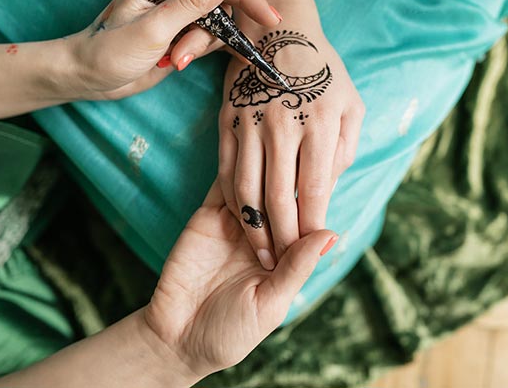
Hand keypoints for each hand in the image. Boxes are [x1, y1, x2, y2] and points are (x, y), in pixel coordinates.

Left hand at [67, 0, 279, 100]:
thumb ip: (191, 3)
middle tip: (184, 55)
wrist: (87, 78)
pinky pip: (208, 40)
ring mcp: (178, 14)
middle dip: (210, 34)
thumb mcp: (154, 28)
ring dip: (201, 47)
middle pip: (220, 5)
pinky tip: (183, 63)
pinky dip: (203, 53)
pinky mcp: (180, 35)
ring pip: (216, 26)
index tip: (269, 18)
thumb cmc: (109, 50)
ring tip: (174, 60)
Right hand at [144, 181, 337, 379]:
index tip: (326, 181)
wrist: (176, 339)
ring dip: (264, 175)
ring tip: (273, 168)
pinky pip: (223, 185)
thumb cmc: (230, 333)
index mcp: (286, 256)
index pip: (306, 219)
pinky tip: (244, 172)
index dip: (316, 201)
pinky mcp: (207, 215)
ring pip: (255, 183)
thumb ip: (297, 267)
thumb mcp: (270, 304)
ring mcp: (235, 222)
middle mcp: (264, 234)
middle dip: (292, 182)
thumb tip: (331, 233)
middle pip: (283, 195)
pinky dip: (235, 174)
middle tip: (299, 167)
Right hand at [217, 16, 363, 268]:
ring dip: (253, 226)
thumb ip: (344, 151)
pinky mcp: (227, 119)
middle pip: (279, 196)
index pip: (315, 188)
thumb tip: (328, 191)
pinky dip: (232, 199)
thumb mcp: (351, 106)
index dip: (312, 224)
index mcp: (320, 122)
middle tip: (282, 262)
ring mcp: (250, 121)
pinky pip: (226, 169)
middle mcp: (284, 123)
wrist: (278, 28)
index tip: (311, 248)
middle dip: (282, 236)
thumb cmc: (324, 71)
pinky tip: (239, 217)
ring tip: (260, 250)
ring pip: (247, 188)